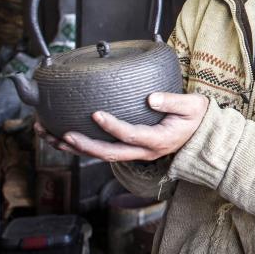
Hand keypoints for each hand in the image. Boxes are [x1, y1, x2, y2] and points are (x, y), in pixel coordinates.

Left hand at [35, 92, 208, 162]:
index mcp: (158, 140)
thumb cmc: (198, 118)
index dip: (112, 127)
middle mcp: (144, 151)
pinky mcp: (130, 150)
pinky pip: (104, 151)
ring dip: (76, 149)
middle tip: (65, 134)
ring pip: (102, 156)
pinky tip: (63, 138)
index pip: (131, 135)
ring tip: (52, 137)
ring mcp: (136, 153)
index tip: (96, 114)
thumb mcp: (192, 106)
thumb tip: (151, 97)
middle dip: (85, 145)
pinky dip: (82, 147)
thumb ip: (173, 101)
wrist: (202, 137)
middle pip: (110, 154)